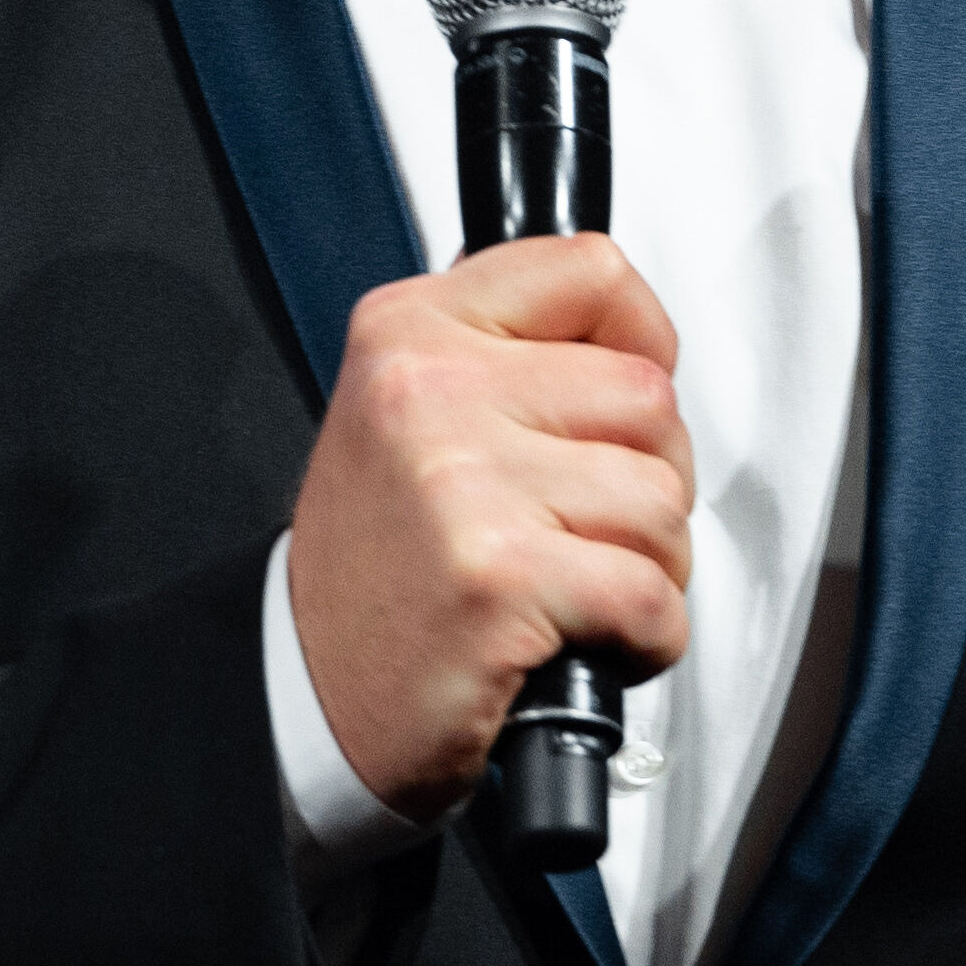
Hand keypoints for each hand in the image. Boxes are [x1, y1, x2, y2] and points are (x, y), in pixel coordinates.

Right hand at [287, 236, 697, 807]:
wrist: (304, 692)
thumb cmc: (378, 567)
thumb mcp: (412, 414)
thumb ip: (513, 358)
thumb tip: (644, 350)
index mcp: (411, 331)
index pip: (593, 273)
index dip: (641, 344)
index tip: (617, 406)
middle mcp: (430, 391)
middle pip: (648, 397)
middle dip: (650, 476)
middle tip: (584, 527)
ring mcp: (464, 484)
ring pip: (661, 500)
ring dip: (649, 566)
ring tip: (574, 588)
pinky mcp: (499, 580)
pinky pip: (651, 596)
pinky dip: (646, 638)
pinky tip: (584, 641)